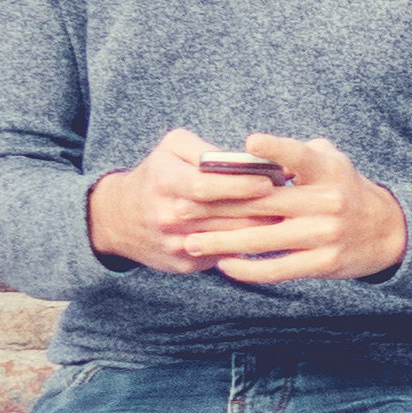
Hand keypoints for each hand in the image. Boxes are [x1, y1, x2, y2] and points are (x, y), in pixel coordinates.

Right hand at [87, 129, 285, 272]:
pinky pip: (225, 256)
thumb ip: (205, 148)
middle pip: (224, 215)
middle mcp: (169, 215)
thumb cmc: (156, 176)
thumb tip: (247, 158)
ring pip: (230, 238)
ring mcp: (177, 243)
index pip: (206, 186)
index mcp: (165, 182)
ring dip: (261, 230)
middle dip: (261, 208)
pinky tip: (269, 238)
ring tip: (289, 219)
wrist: (118, 220)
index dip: (240, 185)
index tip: (269, 182)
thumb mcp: (171, 149)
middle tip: (293, 202)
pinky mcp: (185, 264)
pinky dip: (248, 247)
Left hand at [171, 133, 410, 285]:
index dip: (276, 150)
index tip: (249, 144)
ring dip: (221, 242)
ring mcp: (325, 235)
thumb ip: (297, 152)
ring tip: (190, 243)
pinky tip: (224, 265)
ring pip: (262, 239)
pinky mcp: (323, 263)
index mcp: (328, 171)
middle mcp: (327, 202)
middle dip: (216, 207)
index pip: (299, 157)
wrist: (390, 232)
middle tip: (179, 208)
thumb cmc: (347, 190)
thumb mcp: (333, 162)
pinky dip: (248, 268)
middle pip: (262, 203)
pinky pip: (278, 268)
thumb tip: (249, 152)